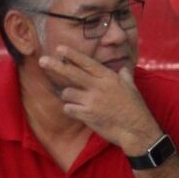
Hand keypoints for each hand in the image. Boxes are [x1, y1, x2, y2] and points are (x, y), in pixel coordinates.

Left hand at [40, 49, 161, 153]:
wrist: (136, 129)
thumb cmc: (135, 108)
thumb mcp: (132, 87)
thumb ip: (125, 76)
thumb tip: (124, 69)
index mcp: (108, 78)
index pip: (87, 63)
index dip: (72, 55)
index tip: (59, 48)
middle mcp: (98, 87)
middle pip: (71, 73)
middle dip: (55, 66)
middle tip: (42, 60)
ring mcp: (91, 101)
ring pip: (67, 92)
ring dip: (67, 95)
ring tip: (76, 99)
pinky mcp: (87, 115)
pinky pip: (68, 108)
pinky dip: (70, 109)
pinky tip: (78, 112)